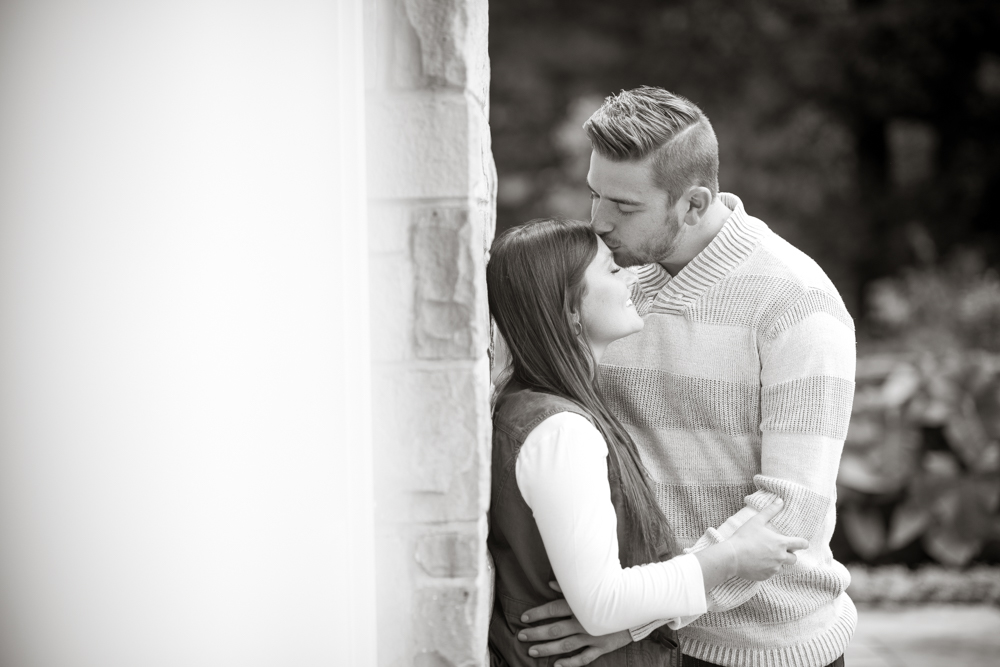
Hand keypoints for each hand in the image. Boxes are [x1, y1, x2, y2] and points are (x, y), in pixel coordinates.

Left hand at [517, 582, 631, 666]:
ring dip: (547, 649)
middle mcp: (584, 622)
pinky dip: (570, 663)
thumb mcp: (591, 589)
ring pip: (565, 645)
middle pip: (555, 629)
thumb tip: (550, 583)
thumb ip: (569, 588)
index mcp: (580, 605)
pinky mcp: (602, 647)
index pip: (553, 609)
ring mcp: (593, 636)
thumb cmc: (610, 595)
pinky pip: (584, 658)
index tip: (524, 618)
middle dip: (536, 633)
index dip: (538, 613)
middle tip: (521, 636)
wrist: (636, 608)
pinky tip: (556, 665)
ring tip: (532, 651)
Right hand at [728, 499, 809, 580]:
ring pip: (782, 566)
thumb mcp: (756, 521)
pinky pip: (771, 573)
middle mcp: (781, 557)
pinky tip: (757, 563)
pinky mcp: (766, 576)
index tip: (802, 543)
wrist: (732, 557)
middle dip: (789, 554)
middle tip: (778, 549)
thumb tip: (780, 501)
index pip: (801, 544)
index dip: (803, 543)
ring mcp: (774, 568)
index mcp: (781, 543)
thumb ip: (770, 511)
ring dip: (777, 562)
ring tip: (764, 556)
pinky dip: (767, 569)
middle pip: (794, 558)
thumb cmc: (744, 537)